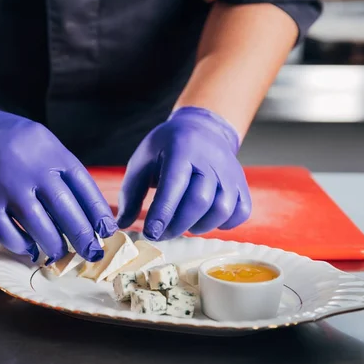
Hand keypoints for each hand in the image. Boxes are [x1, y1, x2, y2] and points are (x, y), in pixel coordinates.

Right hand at [0, 100, 117, 261]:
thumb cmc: (5, 138)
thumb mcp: (40, 140)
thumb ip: (60, 168)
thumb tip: (85, 208)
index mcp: (50, 151)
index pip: (85, 187)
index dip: (99, 213)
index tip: (108, 232)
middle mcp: (31, 169)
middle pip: (67, 211)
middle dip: (84, 238)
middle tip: (92, 253)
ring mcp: (6, 187)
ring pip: (40, 228)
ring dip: (54, 246)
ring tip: (60, 253)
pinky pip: (9, 235)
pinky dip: (23, 246)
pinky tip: (29, 248)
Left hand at [117, 107, 250, 239]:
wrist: (202, 128)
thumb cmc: (167, 148)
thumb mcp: (143, 161)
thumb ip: (131, 193)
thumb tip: (121, 224)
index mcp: (182, 149)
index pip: (174, 184)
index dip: (162, 213)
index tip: (150, 232)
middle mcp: (211, 159)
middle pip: (200, 201)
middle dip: (178, 224)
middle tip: (162, 234)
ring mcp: (230, 172)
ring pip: (222, 209)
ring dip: (200, 226)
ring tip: (183, 226)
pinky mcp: (241, 184)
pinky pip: (241, 211)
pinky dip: (225, 224)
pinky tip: (205, 221)